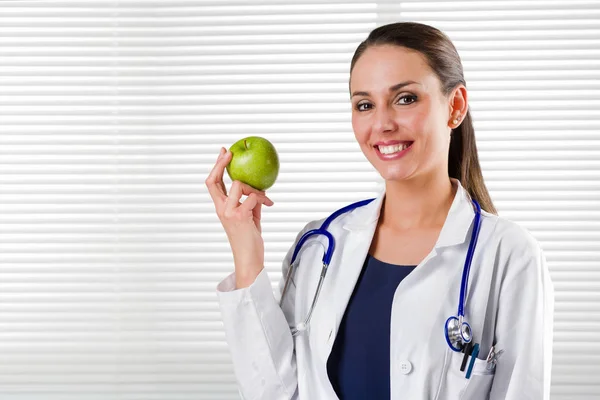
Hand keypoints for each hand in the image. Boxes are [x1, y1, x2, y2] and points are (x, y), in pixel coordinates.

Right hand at [205, 147, 274, 287]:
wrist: (249, 258)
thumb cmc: (249, 239)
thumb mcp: (250, 216)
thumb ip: (250, 202)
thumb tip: (260, 189)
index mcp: (221, 208)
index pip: (213, 184)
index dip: (216, 167)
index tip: (223, 153)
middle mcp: (221, 208)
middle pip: (214, 180)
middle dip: (220, 164)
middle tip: (230, 153)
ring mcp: (229, 212)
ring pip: (239, 185)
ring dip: (254, 189)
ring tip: (264, 199)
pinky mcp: (240, 216)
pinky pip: (253, 197)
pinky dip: (262, 199)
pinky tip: (268, 204)